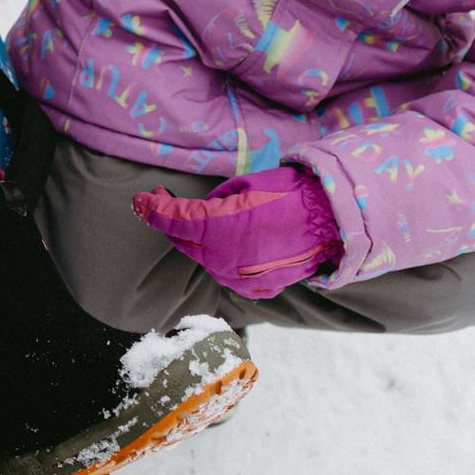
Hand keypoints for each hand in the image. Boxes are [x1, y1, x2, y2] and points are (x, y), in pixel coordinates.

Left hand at [132, 165, 340, 298]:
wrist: (334, 221)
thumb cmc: (290, 194)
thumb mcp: (243, 186)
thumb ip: (212, 203)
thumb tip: (199, 213)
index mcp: (213, 230)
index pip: (170, 220)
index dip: (151, 208)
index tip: (140, 199)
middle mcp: (220, 260)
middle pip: (183, 242)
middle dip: (172, 222)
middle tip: (167, 201)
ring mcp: (238, 279)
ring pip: (205, 259)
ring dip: (201, 241)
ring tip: (216, 219)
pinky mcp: (256, 288)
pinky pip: (230, 274)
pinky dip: (226, 258)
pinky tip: (239, 242)